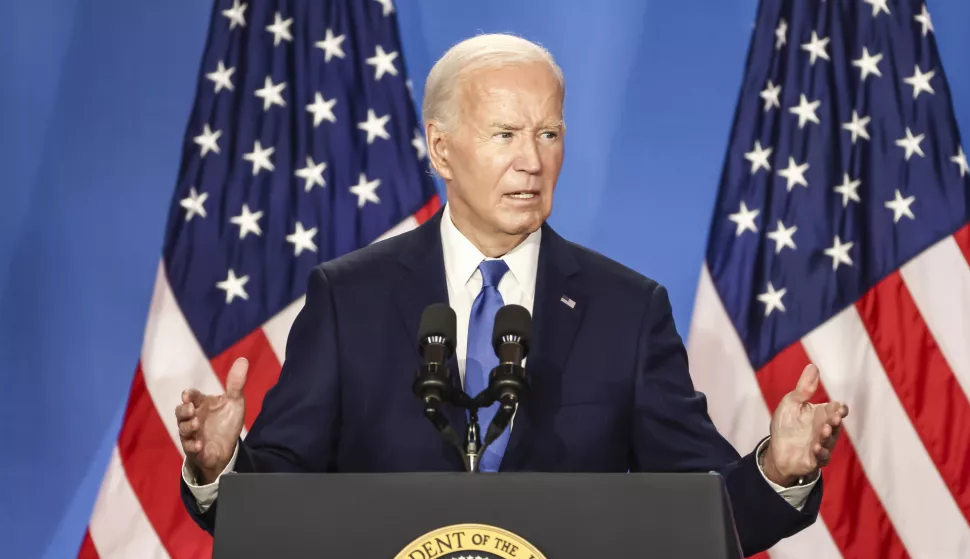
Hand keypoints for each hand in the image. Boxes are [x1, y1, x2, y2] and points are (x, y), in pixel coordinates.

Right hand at [175, 357, 247, 483]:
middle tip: (191, 409)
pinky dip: (193, 446)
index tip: (188, 395)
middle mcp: (192, 418)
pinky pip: (190, 449)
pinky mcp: (195, 451)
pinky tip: (199, 445)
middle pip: (181, 413)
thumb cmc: (226, 422)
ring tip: (196, 425)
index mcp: (201, 404)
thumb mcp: (234, 402)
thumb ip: (236, 383)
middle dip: (183, 411)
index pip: (192, 397)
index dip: (189, 395)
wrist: (226, 448)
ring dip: (188, 427)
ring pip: (183, 430)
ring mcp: (191, 435)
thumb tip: (243, 360)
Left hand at [764, 364, 848, 486]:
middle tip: (833, 418)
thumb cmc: (786, 424)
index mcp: (821, 413)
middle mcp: (825, 428)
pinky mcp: (816, 458)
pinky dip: (821, 452)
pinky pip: (822, 456)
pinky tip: (816, 448)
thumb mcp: (791, 403)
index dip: (840, 408)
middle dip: (835, 421)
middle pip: (835, 424)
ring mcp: (822, 444)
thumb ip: (803, 388)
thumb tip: (812, 365)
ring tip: (823, 430)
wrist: (777, 450)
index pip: (837, 409)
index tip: (839, 407)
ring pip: (830, 439)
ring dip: (828, 435)